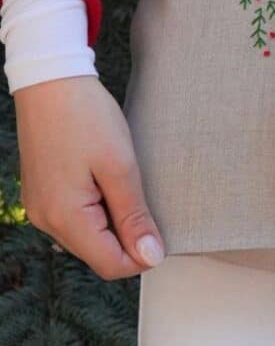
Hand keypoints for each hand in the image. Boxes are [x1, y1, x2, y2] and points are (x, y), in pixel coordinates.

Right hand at [14, 75, 165, 279]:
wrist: (50, 80)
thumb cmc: (86, 117)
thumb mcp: (120, 167)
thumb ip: (135, 216)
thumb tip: (151, 257)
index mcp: (65, 217)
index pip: (111, 265)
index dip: (143, 256)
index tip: (163, 230)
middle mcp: (46, 220)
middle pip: (98, 254)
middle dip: (128, 238)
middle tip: (145, 198)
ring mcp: (40, 208)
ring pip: (87, 238)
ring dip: (113, 223)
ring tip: (125, 184)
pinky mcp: (42, 195)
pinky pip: (75, 219)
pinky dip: (97, 210)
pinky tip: (108, 182)